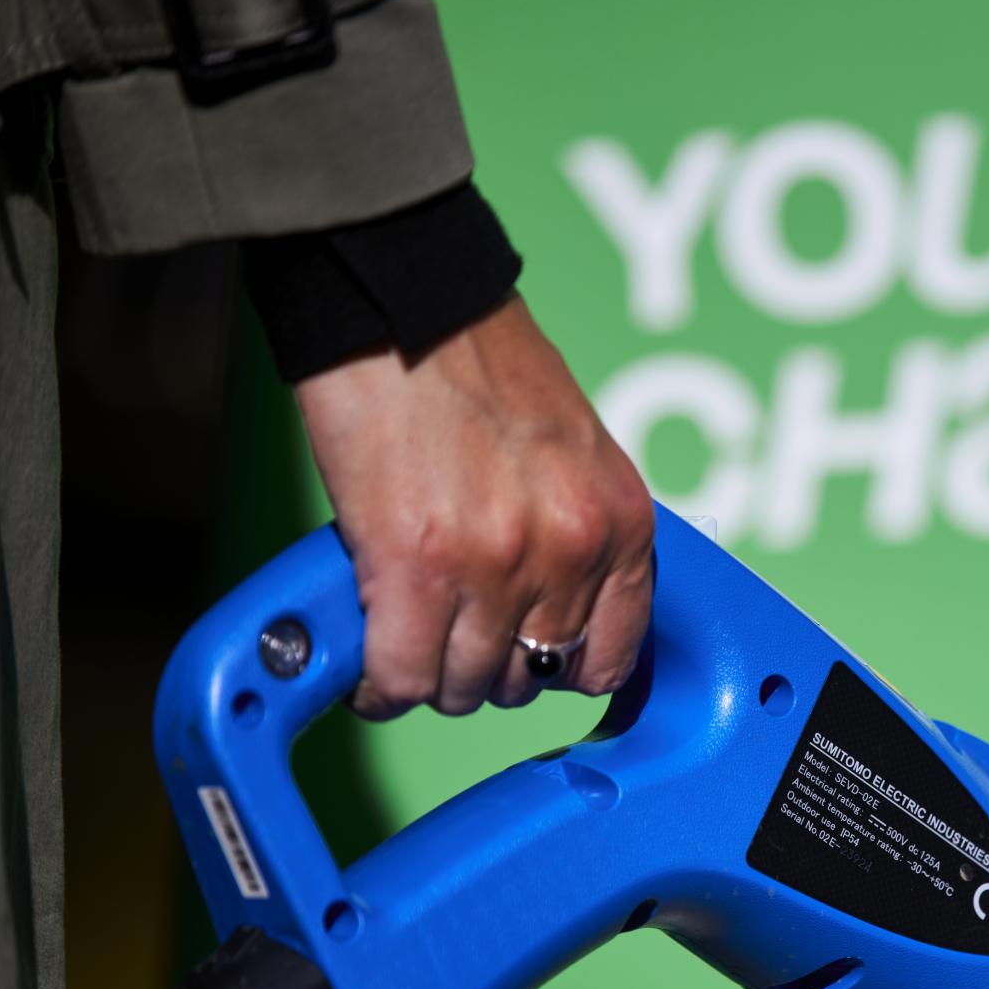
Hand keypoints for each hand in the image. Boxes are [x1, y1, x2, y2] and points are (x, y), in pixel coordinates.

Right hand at [294, 296, 653, 718]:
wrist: (407, 301)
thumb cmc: (481, 363)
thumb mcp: (574, 453)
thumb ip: (575, 531)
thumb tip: (545, 611)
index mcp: (621, 522)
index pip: (611, 657)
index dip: (559, 670)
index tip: (524, 661)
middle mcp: (572, 551)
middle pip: (528, 680)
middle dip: (484, 669)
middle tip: (448, 636)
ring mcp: (498, 565)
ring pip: (463, 688)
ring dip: (428, 676)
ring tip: (404, 644)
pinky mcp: (416, 568)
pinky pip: (402, 676)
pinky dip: (379, 683)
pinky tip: (366, 663)